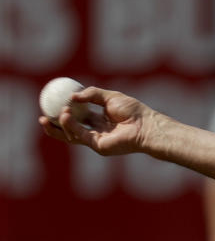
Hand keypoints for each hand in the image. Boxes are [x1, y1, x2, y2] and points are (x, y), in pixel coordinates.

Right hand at [38, 86, 156, 156]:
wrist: (145, 125)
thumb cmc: (133, 111)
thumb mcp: (110, 96)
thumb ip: (91, 94)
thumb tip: (72, 96)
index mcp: (100, 119)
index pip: (78, 117)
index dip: (64, 112)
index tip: (51, 104)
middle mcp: (96, 131)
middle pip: (70, 130)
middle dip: (54, 126)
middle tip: (42, 117)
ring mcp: (96, 140)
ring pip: (71, 135)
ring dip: (61, 125)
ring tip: (58, 113)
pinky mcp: (98, 146)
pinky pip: (79, 136)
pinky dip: (70, 126)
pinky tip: (64, 116)